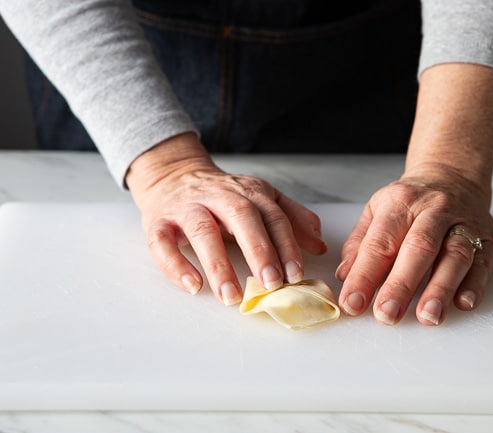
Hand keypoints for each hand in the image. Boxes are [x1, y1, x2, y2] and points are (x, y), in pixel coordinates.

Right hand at [126, 133, 326, 304]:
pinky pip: (162, 243)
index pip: (273, 216)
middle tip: (271, 284)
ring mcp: (187, 207)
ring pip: (202, 231)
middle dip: (259, 251)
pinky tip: (193, 286)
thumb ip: (291, 218)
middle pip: (241, 217)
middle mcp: (219, 196)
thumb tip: (319, 245)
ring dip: (218, 264)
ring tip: (231, 296)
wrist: (173, 174)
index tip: (296, 274)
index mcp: (248, 192)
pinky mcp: (158, 222)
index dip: (286, 244)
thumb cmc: (222, 194)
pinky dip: (176, 265)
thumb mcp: (261, 198)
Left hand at [336, 165, 492, 325]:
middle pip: (418, 248)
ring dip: (440, 288)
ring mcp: (463, 222)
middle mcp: (432, 210)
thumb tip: (344, 276)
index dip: (364, 276)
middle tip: (387, 314)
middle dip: (401, 285)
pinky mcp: (487, 236)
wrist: (451, 176)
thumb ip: (360, 244)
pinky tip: (463, 304)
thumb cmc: (409, 202)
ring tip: (427, 316)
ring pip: (454, 255)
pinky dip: (474, 285)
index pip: (379, 244)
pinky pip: (483, 261)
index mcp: (399, 203)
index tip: (352, 303)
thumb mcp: (376, 211)